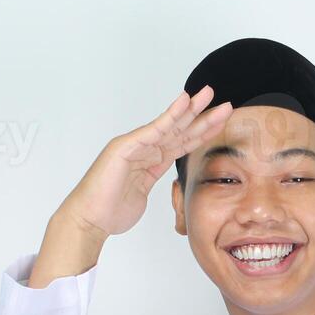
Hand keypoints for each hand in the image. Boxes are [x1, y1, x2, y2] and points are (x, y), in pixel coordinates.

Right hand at [56, 84, 232, 238]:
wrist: (90, 219)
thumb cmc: (111, 211)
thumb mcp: (142, 195)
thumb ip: (153, 181)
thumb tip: (165, 183)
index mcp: (150, 161)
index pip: (182, 143)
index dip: (201, 133)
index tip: (221, 123)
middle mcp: (144, 148)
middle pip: (180, 130)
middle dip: (203, 117)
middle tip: (225, 104)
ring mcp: (135, 145)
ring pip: (171, 126)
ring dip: (192, 111)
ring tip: (209, 95)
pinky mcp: (127, 146)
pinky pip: (154, 129)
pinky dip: (170, 115)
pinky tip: (184, 102)